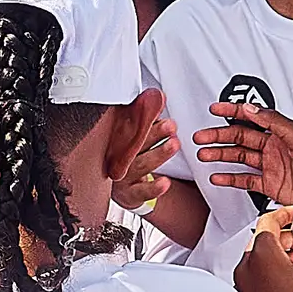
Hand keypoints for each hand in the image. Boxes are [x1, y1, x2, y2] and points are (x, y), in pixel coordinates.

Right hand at [110, 94, 180, 213]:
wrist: (121, 189)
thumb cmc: (128, 157)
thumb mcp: (132, 137)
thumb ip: (144, 119)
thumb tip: (159, 97)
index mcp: (118, 141)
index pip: (129, 128)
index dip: (142, 118)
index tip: (155, 108)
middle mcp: (119, 158)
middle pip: (136, 144)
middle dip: (154, 134)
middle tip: (170, 125)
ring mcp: (123, 177)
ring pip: (142, 165)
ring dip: (159, 154)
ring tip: (174, 144)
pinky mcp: (130, 194)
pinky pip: (142, 191)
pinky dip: (154, 187)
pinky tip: (165, 182)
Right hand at [201, 100, 292, 231]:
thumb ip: (274, 122)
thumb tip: (253, 109)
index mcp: (283, 133)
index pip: (253, 117)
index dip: (233, 111)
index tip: (216, 109)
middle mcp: (275, 148)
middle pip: (240, 137)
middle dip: (219, 136)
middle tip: (201, 137)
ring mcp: (271, 167)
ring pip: (239, 157)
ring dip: (221, 155)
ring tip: (204, 154)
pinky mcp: (270, 185)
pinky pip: (245, 180)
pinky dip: (230, 178)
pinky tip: (218, 176)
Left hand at [231, 207, 292, 291]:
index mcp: (260, 255)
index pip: (267, 220)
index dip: (285, 213)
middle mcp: (246, 271)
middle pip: (261, 240)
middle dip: (283, 235)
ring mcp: (244, 289)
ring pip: (260, 260)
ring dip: (279, 255)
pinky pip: (259, 279)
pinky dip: (274, 273)